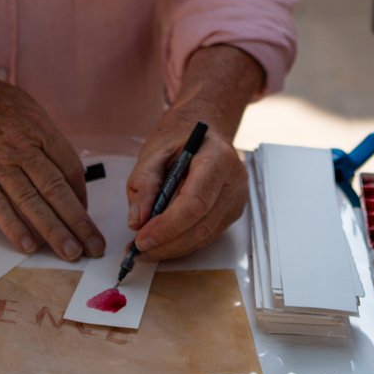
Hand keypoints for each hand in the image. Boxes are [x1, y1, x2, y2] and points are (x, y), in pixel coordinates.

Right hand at [0, 65, 104, 261]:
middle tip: (94, 245)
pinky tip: (28, 246)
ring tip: (70, 252)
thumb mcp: (24, 107)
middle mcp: (22, 145)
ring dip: (54, 231)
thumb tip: (64, 168)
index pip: (69, 167)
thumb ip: (43, 137)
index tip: (85, 214)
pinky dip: (14, 227)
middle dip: (78, 221)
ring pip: (32, 202)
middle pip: (56, 189)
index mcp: (39, 127)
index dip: (80, 194)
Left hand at [127, 108, 247, 260]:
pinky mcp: (231, 211)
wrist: (205, 125)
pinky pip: (207, 234)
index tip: (141, 239)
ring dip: (173, 248)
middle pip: (201, 226)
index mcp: (217, 159)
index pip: (195, 203)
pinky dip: (182, 242)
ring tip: (145, 248)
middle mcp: (234, 181)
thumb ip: (143, 184)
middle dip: (167, 243)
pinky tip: (162, 242)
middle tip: (137, 248)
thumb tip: (137, 221)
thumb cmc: (181, 135)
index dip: (167, 227)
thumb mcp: (154, 150)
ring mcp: (236, 198)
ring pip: (205, 236)